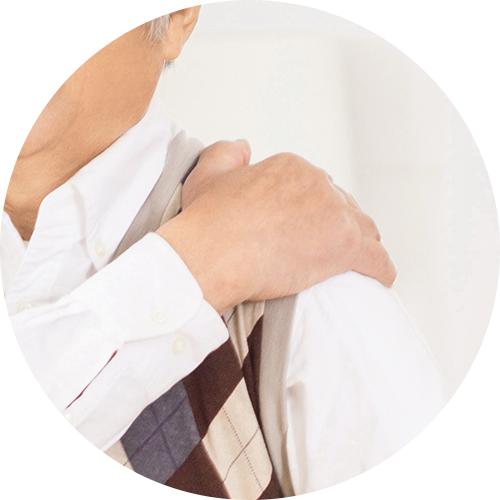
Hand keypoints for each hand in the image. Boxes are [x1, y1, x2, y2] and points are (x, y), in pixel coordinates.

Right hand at [157, 140, 395, 313]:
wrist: (211, 255)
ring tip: (354, 261)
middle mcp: (318, 184)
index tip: (306, 227)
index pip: (317, 186)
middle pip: (342, 206)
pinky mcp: (345, 247)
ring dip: (360, 244)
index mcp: (292, 168)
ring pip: (363, 229)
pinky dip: (380, 269)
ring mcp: (335, 214)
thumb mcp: (208, 174)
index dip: (313, 209)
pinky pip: (377, 260)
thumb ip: (227, 153)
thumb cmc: (207, 221)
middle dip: (336, 225)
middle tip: (325, 247)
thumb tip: (243, 147)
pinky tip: (379, 277)